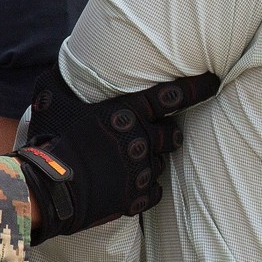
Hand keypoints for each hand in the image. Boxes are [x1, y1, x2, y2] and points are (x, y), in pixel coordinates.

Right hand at [15, 67, 218, 244]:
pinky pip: (154, 193)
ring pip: (161, 164)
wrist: (47, 189)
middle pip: (174, 135)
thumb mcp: (53, 99)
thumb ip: (63, 80)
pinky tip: (128, 186)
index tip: (215, 81)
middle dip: (170, 134)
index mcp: (127, 113)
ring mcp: (140, 171)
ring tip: (129, 163)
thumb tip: (59, 64)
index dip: (197, 87)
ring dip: (150, 162)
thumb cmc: (49, 139)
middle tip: (157, 136)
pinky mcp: (135, 198)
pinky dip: (144, 190)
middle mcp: (140, 140)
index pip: (173, 96)